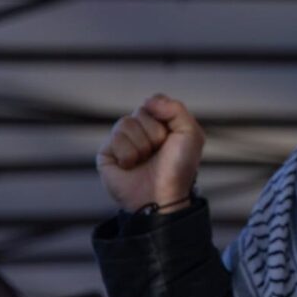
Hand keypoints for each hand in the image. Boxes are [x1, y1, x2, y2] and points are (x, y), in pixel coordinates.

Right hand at [96, 94, 203, 212]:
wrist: (162, 196)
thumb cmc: (178, 168)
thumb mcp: (190, 134)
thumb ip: (176, 109)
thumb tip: (148, 101)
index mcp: (160, 124)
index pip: (154, 102)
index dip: (164, 117)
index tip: (170, 137)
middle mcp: (140, 131)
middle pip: (141, 111)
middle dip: (154, 133)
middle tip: (157, 153)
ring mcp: (122, 141)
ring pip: (126, 123)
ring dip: (141, 145)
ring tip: (144, 161)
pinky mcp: (106, 153)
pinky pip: (114, 138)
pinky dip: (128, 154)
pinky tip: (131, 166)